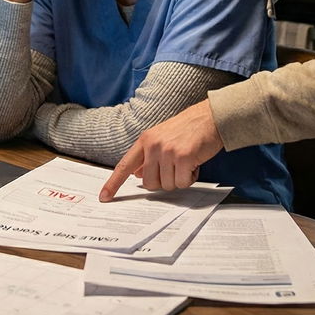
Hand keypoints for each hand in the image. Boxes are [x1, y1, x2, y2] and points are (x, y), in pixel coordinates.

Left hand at [99, 100, 224, 200]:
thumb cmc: (187, 129)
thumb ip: (148, 157)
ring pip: (167, 185)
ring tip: (186, 162)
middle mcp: (153, 145)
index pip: (124, 165)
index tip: (104, 197)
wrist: (210, 117)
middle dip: (164, 182)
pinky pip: (182, 182)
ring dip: (179, 179)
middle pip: (149, 184)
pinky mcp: (183, 157)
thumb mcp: (161, 138)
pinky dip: (190, 178)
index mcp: (145, 140)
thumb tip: (137, 174)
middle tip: (175, 168)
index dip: (113, 183)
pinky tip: (194, 164)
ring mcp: (167, 151)